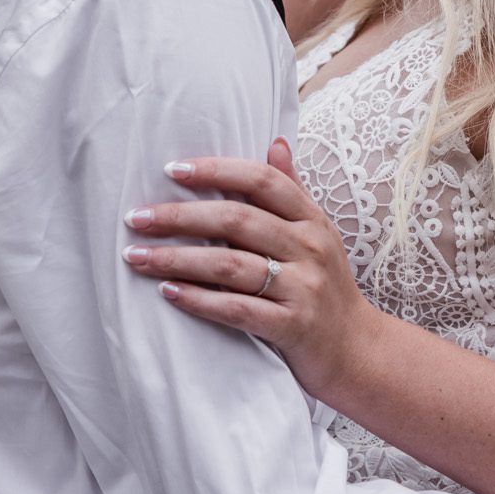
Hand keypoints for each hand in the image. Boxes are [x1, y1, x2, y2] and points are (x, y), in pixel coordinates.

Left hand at [123, 140, 375, 401]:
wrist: (357, 352)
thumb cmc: (327, 288)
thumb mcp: (319, 234)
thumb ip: (294, 190)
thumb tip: (274, 142)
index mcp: (312, 219)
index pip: (262, 181)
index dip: (216, 171)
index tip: (171, 169)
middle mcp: (310, 247)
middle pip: (236, 220)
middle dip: (180, 216)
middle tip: (136, 218)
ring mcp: (303, 287)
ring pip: (230, 265)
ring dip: (177, 258)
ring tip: (137, 257)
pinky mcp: (292, 326)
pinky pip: (237, 309)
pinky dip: (199, 300)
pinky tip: (169, 292)